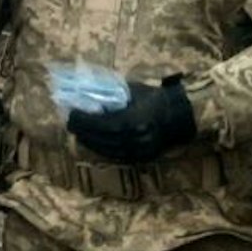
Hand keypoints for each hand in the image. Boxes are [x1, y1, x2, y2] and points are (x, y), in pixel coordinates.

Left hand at [66, 76, 197, 163]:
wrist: (180, 115)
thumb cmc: (154, 99)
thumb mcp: (133, 92)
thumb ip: (112, 95)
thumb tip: (87, 92)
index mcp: (134, 121)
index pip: (103, 125)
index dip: (85, 122)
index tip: (72, 115)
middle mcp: (136, 139)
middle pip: (103, 139)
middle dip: (83, 132)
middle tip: (71, 123)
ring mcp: (140, 151)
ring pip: (108, 150)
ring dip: (91, 142)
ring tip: (79, 133)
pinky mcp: (143, 158)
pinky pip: (118, 156)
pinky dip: (103, 150)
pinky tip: (94, 142)